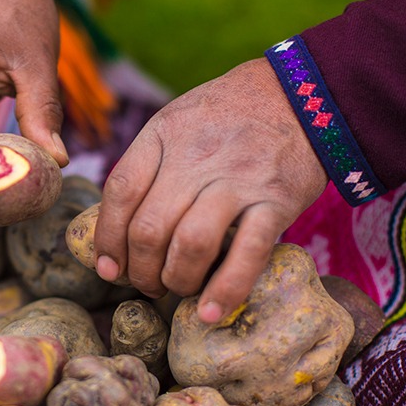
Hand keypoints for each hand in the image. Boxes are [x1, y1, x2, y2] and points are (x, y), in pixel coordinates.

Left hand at [93, 58, 327, 322]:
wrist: (298, 94)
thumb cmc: (226, 115)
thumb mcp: (175, 121)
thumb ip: (146, 165)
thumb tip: (114, 228)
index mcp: (163, 135)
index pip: (121, 192)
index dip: (107, 237)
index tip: (108, 266)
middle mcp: (195, 159)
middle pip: (149, 228)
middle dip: (140, 270)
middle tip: (146, 283)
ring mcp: (236, 181)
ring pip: (189, 245)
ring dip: (176, 280)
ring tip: (177, 287)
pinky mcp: (276, 202)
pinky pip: (246, 255)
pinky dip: (225, 290)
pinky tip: (209, 311)